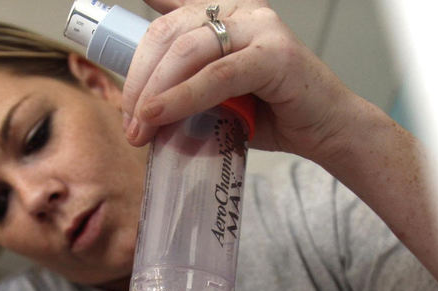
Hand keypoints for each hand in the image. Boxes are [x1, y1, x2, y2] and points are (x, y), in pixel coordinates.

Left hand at [124, 0, 356, 162]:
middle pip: (168, 33)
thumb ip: (188, 85)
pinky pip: (216, 75)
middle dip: (139, 78)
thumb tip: (141, 107)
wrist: (327, 132)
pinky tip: (158, 115)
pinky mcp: (275, 55)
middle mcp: (242, 9)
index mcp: (226, 11)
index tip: (109, 20)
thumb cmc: (275, 113)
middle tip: (128, 120)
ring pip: (187, 51)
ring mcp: (261, 27)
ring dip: (154, 92)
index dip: (145, 9)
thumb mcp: (219, 94)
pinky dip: (182, 97)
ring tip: (140, 127)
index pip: (171, 8)